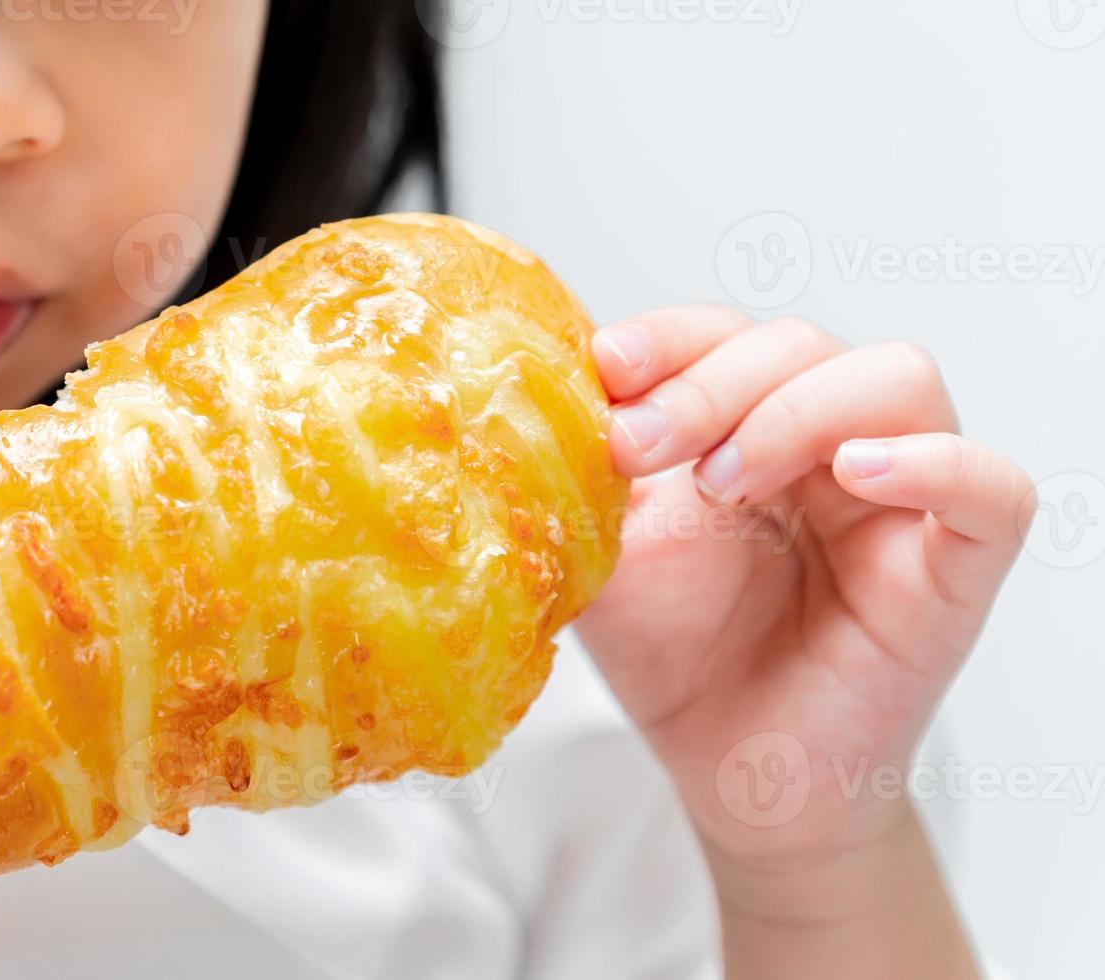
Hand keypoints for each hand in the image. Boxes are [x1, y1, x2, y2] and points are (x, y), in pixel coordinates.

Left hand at [571, 306, 1032, 938]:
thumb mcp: (605, 551)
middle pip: (802, 345)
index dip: (669, 337)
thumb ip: (584, 475)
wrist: (728, 774)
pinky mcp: (952, 570)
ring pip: (897, 380)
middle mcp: (830, 446)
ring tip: (725, 482)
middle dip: (707, 382)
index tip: (605, 367)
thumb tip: (541, 397)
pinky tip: (858, 473)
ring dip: (797, 409)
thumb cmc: (677, 657)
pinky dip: (932, 462)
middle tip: (637, 447)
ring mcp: (898, 502)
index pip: (726, 334)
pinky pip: (991, 489)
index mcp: (747, 425)